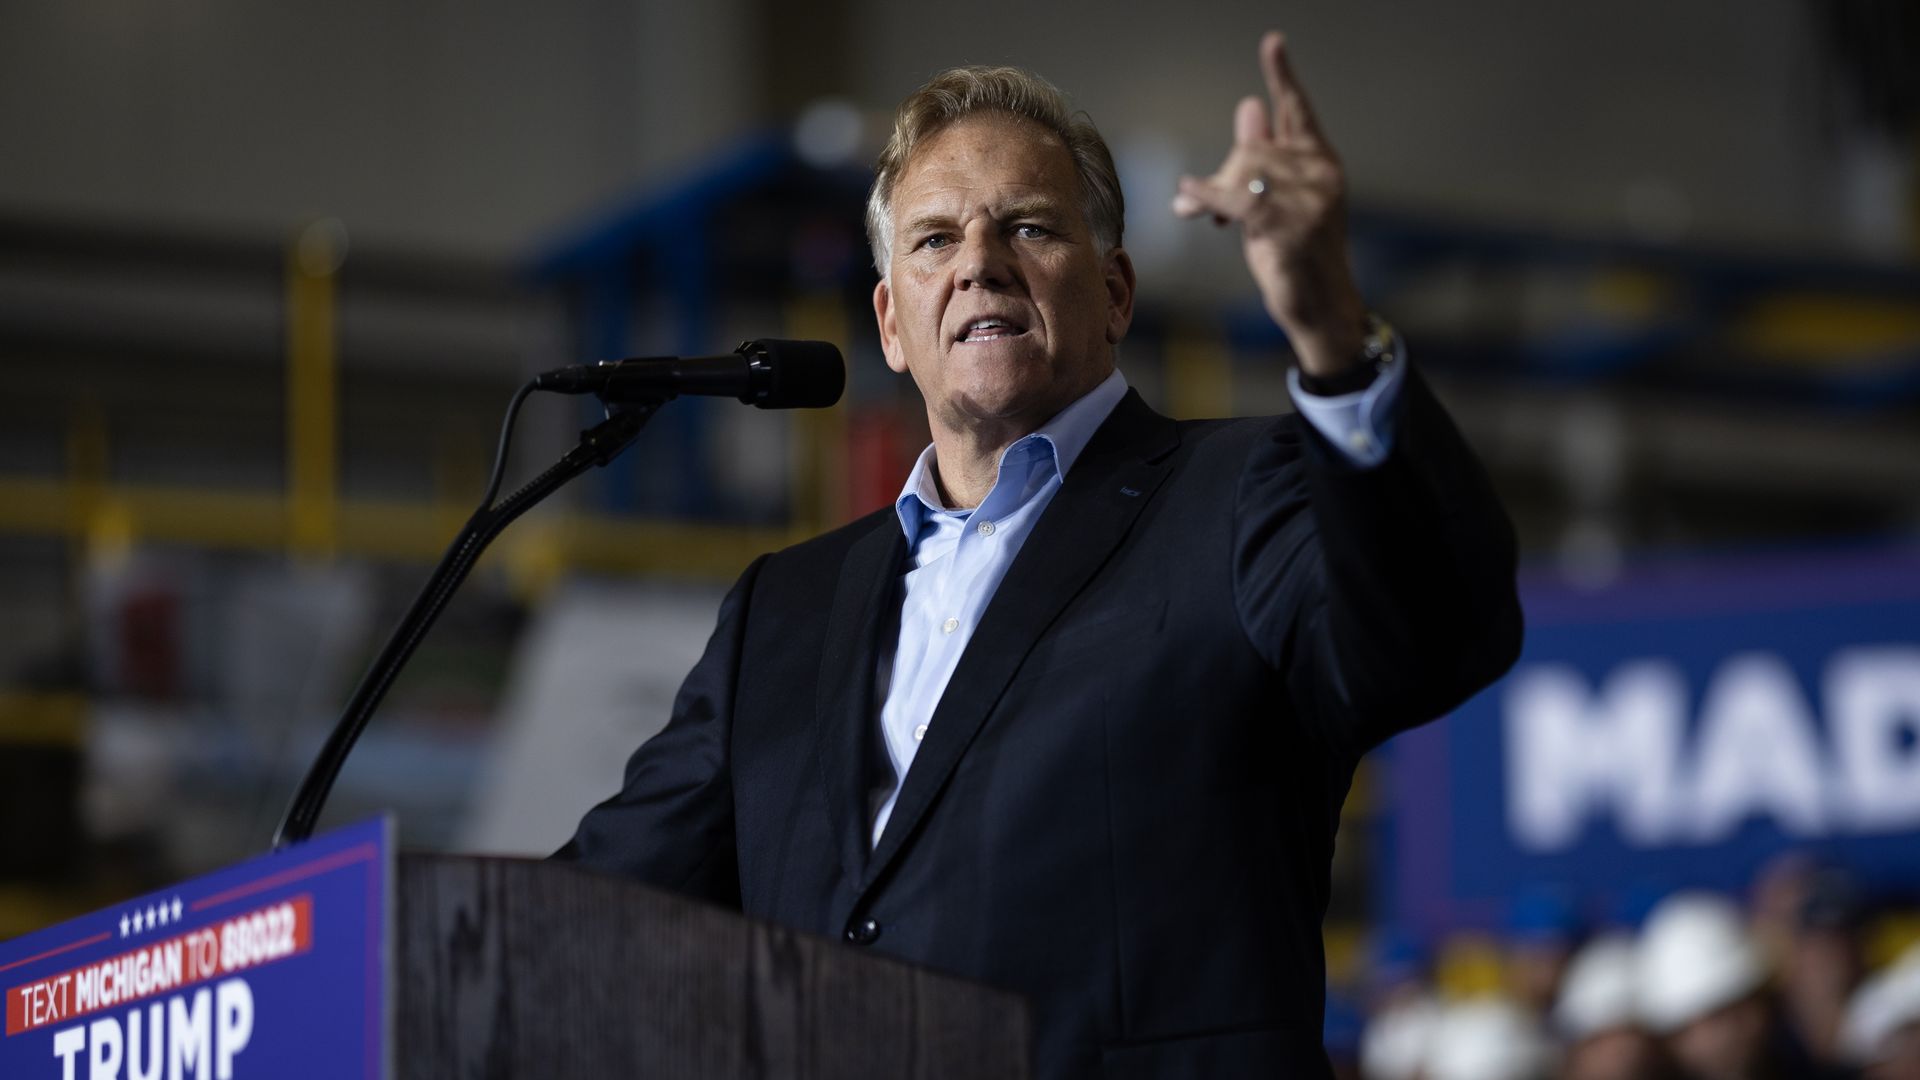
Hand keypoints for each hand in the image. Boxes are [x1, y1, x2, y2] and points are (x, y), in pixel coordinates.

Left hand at [1172, 32, 1367, 377]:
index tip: (1272, 42)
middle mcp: (1321, 174)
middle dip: (1224, 176)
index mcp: (1321, 162)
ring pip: (1243, 172)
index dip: (1282, 77)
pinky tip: (1186, 197)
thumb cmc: (1297, 256)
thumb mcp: (1278, 200)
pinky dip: (1206, 197)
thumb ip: (1264, 158)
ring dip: (1214, 195)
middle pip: (1252, 149)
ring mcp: (1309, 199)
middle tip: (1209, 210)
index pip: (1297, 111)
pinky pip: (1235, 199)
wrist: (1319, 307)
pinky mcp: (1289, 225)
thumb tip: (1249, 107)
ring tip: (1209, 219)